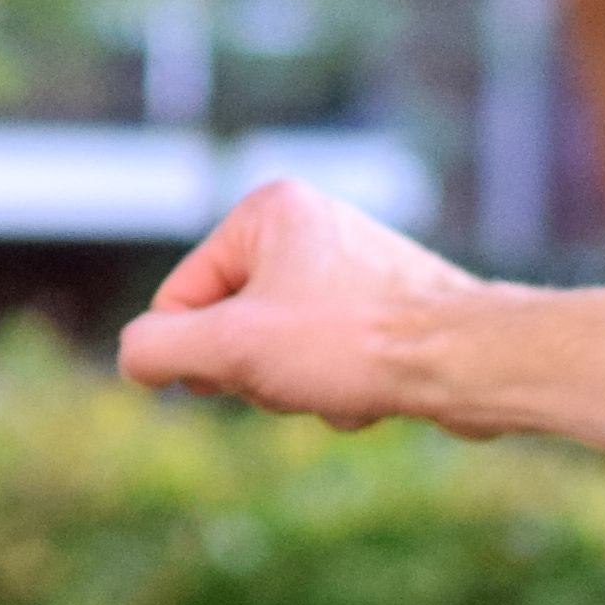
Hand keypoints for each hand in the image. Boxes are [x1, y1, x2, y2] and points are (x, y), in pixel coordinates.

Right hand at [118, 180, 495, 429]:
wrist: (468, 361)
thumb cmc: (352, 343)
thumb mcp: (230, 348)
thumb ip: (157, 348)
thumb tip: (136, 356)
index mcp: (267, 211)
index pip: (181, 297)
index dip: (198, 353)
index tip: (239, 375)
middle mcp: (311, 226)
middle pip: (233, 326)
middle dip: (258, 372)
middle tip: (297, 377)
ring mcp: (352, 266)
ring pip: (282, 351)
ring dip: (300, 388)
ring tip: (343, 386)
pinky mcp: (386, 307)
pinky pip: (329, 359)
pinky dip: (340, 388)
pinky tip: (374, 393)